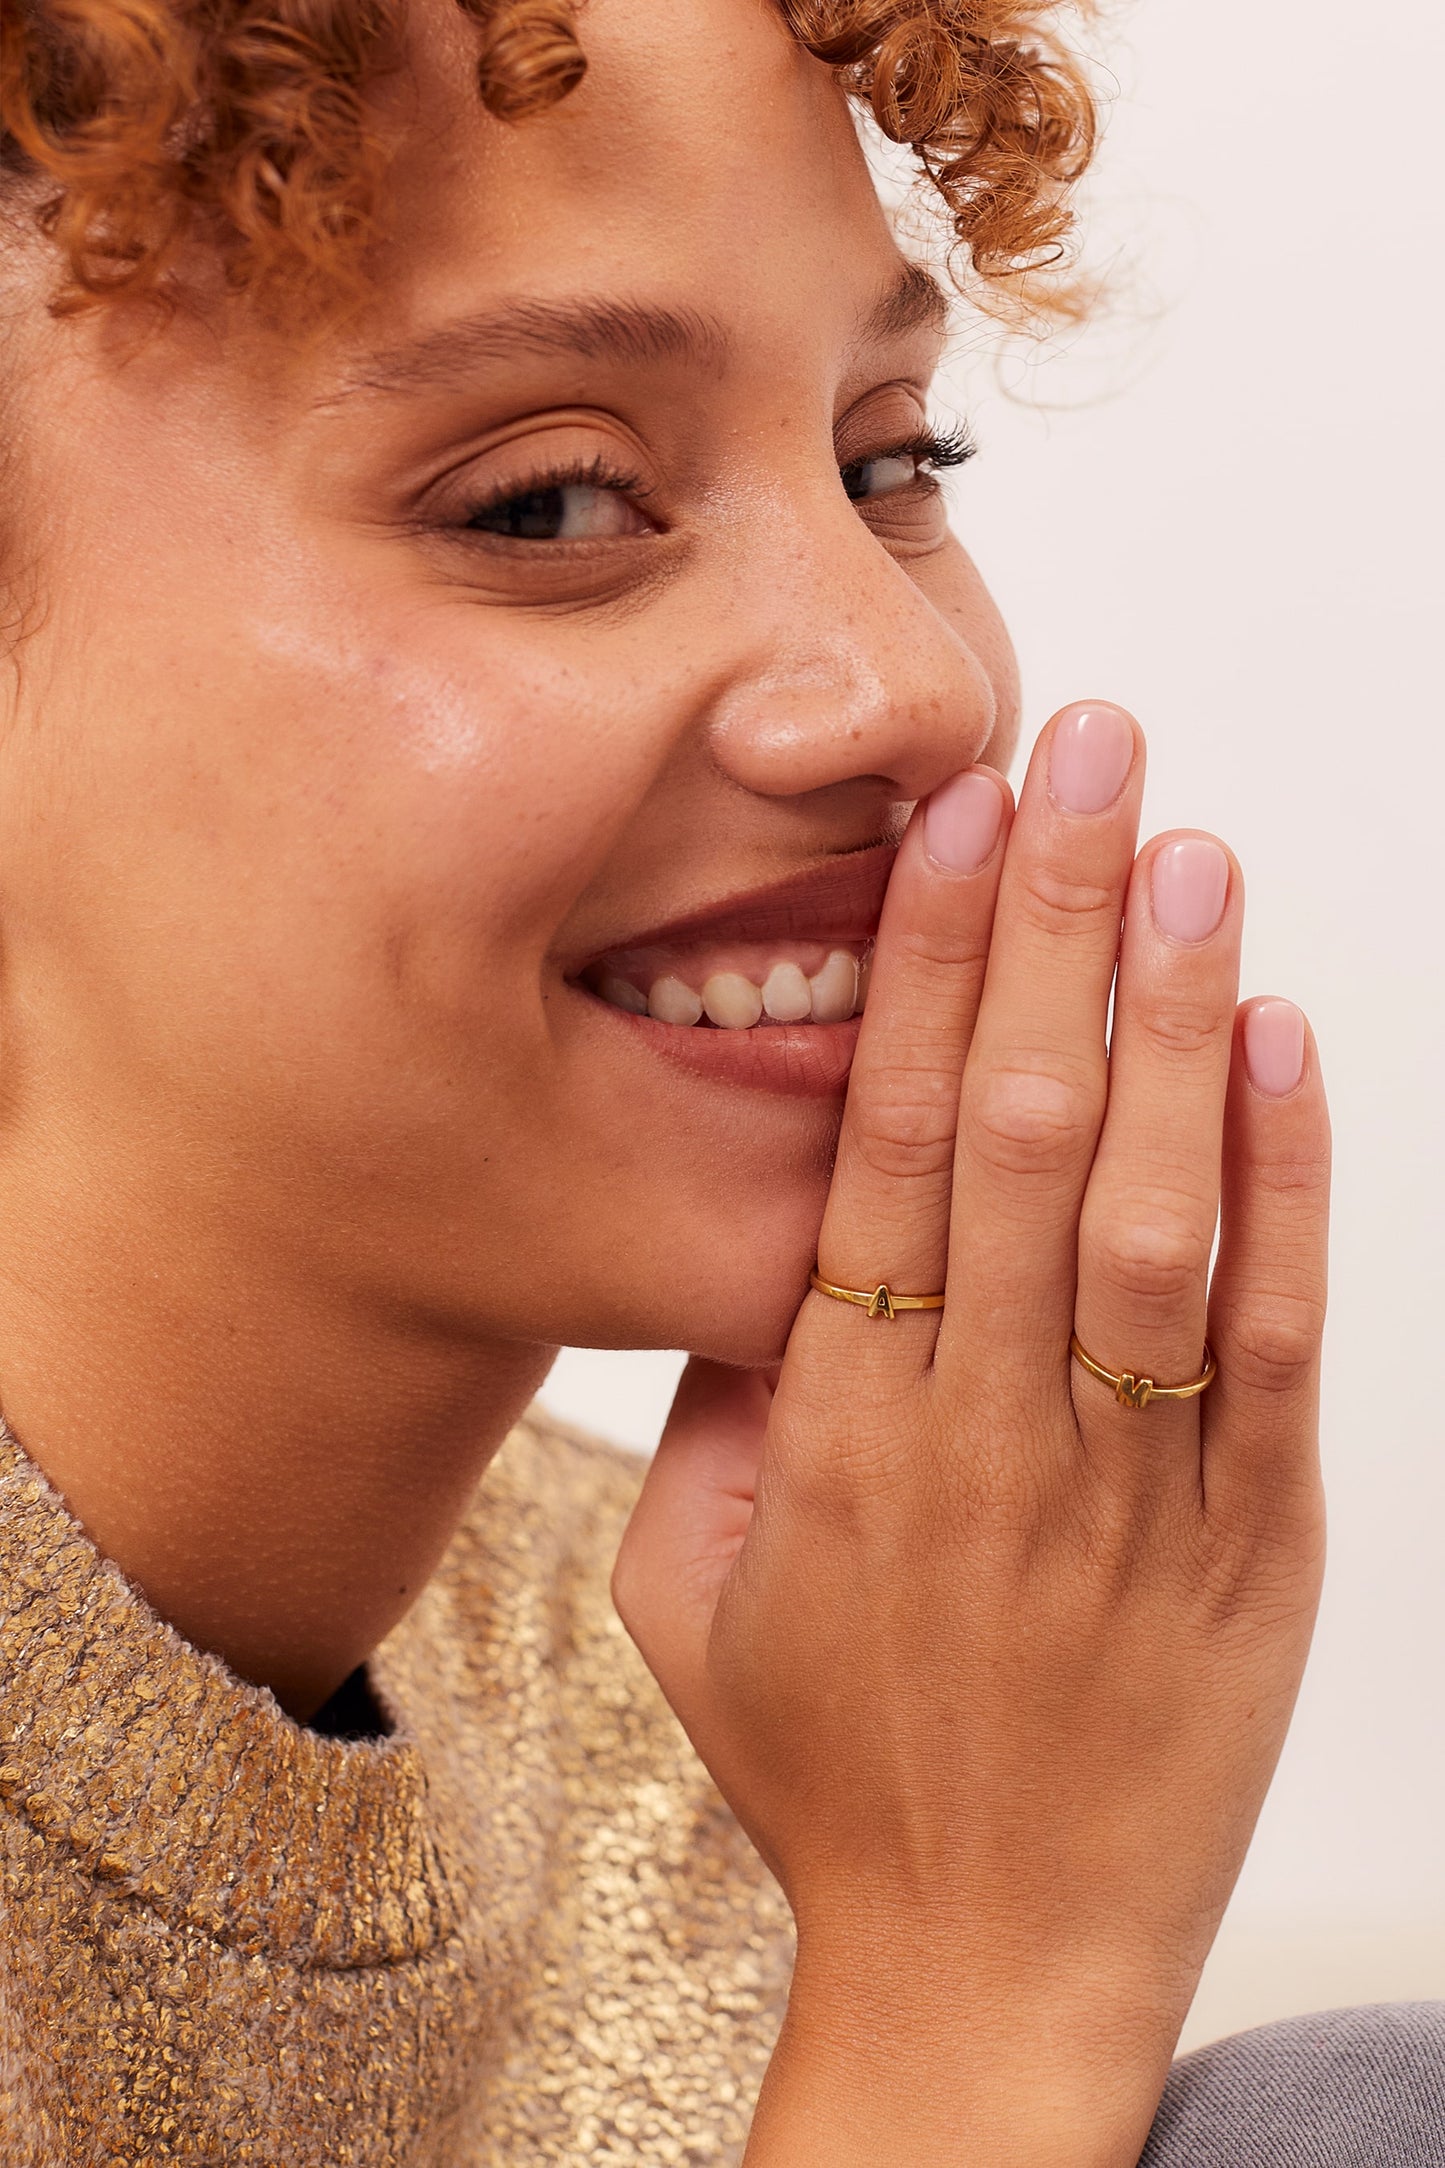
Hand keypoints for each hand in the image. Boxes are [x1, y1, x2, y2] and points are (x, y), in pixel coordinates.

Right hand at [612, 703, 1330, 2163]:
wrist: (989, 1958)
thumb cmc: (833, 1765)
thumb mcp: (690, 1594)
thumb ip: (722, 1408)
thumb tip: (774, 1241)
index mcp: (843, 1430)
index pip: (893, 1149)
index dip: (931, 973)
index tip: (956, 828)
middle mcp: (988, 1431)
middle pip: (1032, 1134)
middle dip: (1059, 923)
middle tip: (1086, 751)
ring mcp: (1130, 1482)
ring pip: (1160, 1211)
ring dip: (1177, 1018)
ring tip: (1189, 848)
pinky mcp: (1248, 1538)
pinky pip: (1271, 1338)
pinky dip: (1286, 1184)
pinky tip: (1281, 1045)